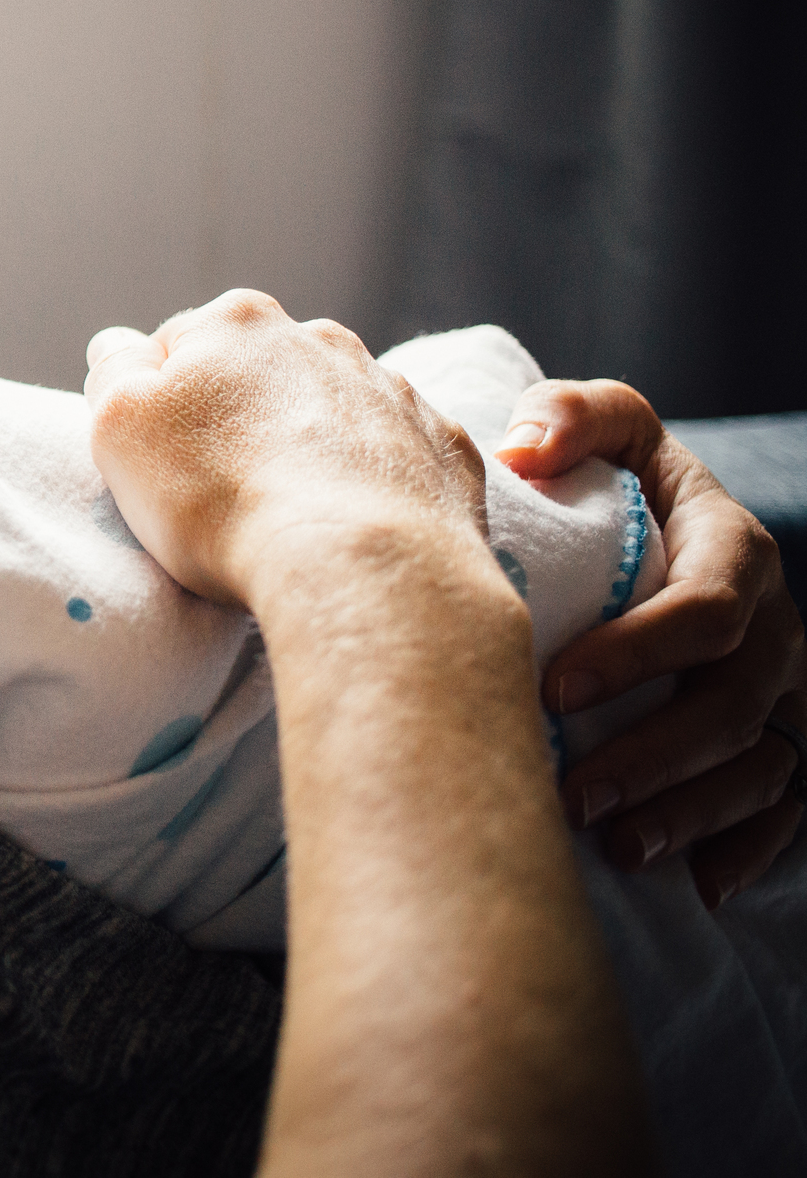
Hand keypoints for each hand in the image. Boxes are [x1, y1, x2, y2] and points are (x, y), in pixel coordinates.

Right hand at [83, 291, 492, 620]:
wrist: (358, 564)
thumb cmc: (219, 497)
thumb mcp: (118, 427)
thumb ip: (112, 370)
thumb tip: (120, 343)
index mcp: (238, 323)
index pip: (177, 347)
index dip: (161, 405)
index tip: (163, 461)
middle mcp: (321, 338)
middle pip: (260, 374)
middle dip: (240, 417)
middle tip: (222, 491)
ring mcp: (391, 390)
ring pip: (332, 409)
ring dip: (310, 445)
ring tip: (291, 514)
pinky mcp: (443, 446)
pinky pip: (396, 454)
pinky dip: (375, 480)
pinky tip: (353, 524)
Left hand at [496, 379, 804, 905]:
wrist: (665, 532)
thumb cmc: (619, 484)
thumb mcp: (608, 433)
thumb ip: (575, 419)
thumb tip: (523, 448)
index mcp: (734, 553)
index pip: (707, 610)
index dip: (638, 653)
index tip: (554, 691)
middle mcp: (776, 628)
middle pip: (733, 703)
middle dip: (657, 755)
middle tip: (575, 795)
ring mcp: (787, 692)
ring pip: (760, 765)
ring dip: (691, 811)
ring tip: (617, 847)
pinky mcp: (785, 742)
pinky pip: (788, 806)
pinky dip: (749, 848)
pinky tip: (698, 884)